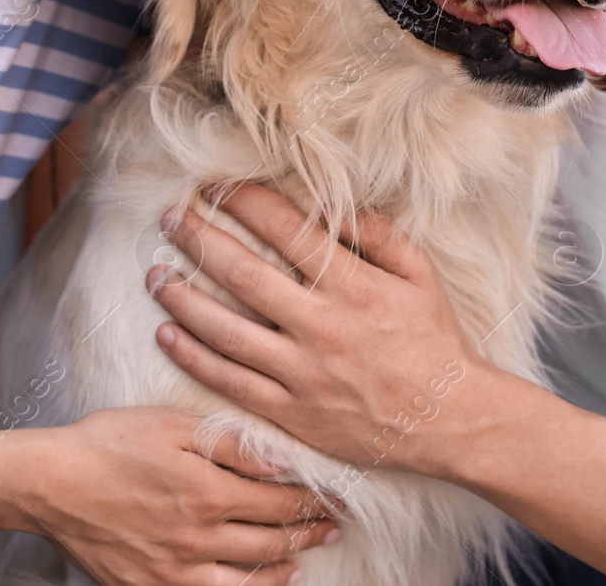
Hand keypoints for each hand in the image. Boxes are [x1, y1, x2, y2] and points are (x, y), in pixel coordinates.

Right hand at [13, 406, 338, 584]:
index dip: (315, 499)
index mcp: (208, 491)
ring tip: (301, 558)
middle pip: (272, 543)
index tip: (338, 495)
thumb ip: (231, 445)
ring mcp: (174, 570)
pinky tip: (254, 585)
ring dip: (283, 569)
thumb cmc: (109, 442)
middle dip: (308, 533)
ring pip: (247, 582)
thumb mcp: (173, 425)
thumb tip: (280, 461)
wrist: (49, 482)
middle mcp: (198, 538)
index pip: (280, 500)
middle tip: (332, 525)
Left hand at [147, 184, 482, 475]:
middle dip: (198, 240)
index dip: (242, 203)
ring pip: (225, 330)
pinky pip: (231, 383)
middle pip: (242, 274)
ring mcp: (302, 373)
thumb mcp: (419, 274)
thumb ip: (376, 234)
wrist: (450, 418)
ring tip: (155, 276)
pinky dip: (194, 357)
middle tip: (170, 219)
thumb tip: (334, 201)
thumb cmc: (435, 340)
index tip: (211, 187)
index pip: (285, 231)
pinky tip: (167, 336)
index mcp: (352, 285)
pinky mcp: (292, 412)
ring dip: (183, 299)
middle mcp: (321, 326)